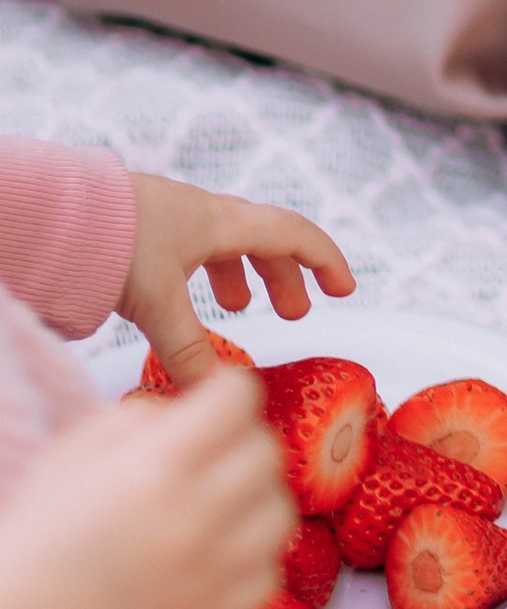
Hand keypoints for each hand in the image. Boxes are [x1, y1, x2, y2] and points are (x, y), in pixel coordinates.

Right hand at [0, 374, 290, 608]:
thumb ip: (150, 413)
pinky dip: (252, 558)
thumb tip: (200, 407)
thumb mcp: (82, 442)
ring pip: (279, 512)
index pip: (239, 398)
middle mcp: (190, 518)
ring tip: (221, 502)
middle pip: (266, 452)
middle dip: (241, 441)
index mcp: (156, 466)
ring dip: (255, 498)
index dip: (225, 392)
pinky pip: (268, 574)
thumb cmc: (44, 525)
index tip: (212, 403)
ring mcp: (205, 574)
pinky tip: (219, 550)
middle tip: (210, 454)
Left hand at [121, 173, 354, 387]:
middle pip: (262, 239)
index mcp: (220, 222)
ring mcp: (173, 217)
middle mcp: (203, 214)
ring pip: (225, 244)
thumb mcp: (157, 304)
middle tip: (293, 313)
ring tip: (236, 309)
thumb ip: (188, 350)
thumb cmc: (115, 246)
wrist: (60, 215)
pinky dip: (204, 276)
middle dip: (284, 276)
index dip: (324, 259)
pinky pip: (192, 250)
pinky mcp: (145, 228)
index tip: (344, 289)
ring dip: (242, 275)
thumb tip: (215, 394)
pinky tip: (185, 299)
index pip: (292, 233)